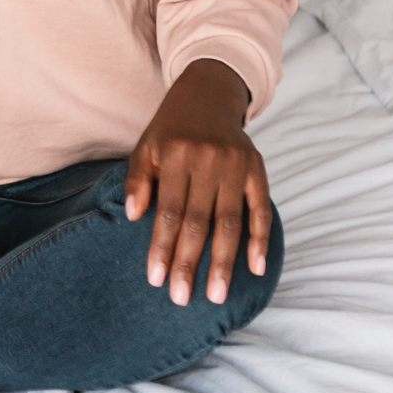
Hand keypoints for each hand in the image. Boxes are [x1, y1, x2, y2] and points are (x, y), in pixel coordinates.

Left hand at [123, 59, 270, 306]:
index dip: (162, 247)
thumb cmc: (170, 130)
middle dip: (190, 262)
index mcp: (175, 155)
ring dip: (224, 261)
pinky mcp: (257, 168)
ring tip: (218, 294)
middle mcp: (207, 160)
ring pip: (230, 222)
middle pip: (198, 221)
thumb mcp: (145, 147)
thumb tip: (131, 216)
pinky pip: (260, 209)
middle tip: (183, 298)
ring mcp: (235, 165)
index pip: (167, 211)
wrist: (208, 95)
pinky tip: (256, 267)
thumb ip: (137, 180)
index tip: (156, 279)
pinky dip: (259, 239)